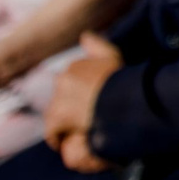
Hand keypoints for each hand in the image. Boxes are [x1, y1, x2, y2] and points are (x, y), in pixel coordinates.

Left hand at [40, 33, 120, 171]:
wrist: (125, 100)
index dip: (80, 95)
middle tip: (86, 121)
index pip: (69, 82)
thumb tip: (84, 35)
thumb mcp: (115, 59)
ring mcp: (60, 98)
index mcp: (76, 66)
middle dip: (69, 110)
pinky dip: (58, 138)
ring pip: (55, 116)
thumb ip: (98, 46)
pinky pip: (53, 131)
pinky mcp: (58, 118)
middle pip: (61, 99)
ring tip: (78, 134)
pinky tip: (66, 144)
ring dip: (63, 125)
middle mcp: (64, 78)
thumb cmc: (125, 81)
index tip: (91, 104)